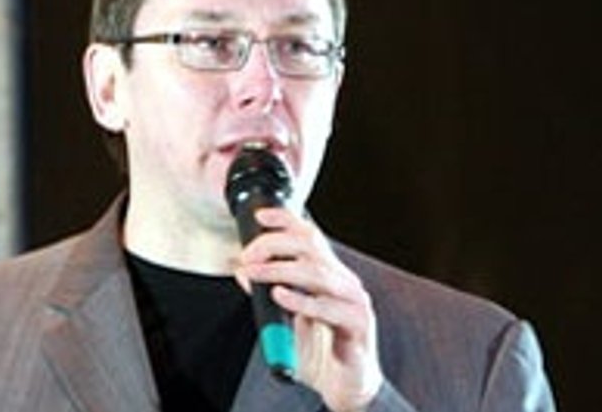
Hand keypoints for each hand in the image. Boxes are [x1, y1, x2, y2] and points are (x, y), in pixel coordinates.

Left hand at [234, 208, 383, 411]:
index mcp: (330, 275)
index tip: (261, 216)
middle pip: (312, 247)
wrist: (346, 385)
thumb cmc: (322, 351)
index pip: (310, 236)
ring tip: (255, 273)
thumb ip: (268, 295)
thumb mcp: (288, 319)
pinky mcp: (358, 326)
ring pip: (318, 274)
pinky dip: (304, 301)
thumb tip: (243, 271)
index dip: (286, 220)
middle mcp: (344, 282)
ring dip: (280, 271)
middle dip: (275, 245)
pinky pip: (331, 309)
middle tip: (248, 255)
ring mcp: (354, 302)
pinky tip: (282, 297)